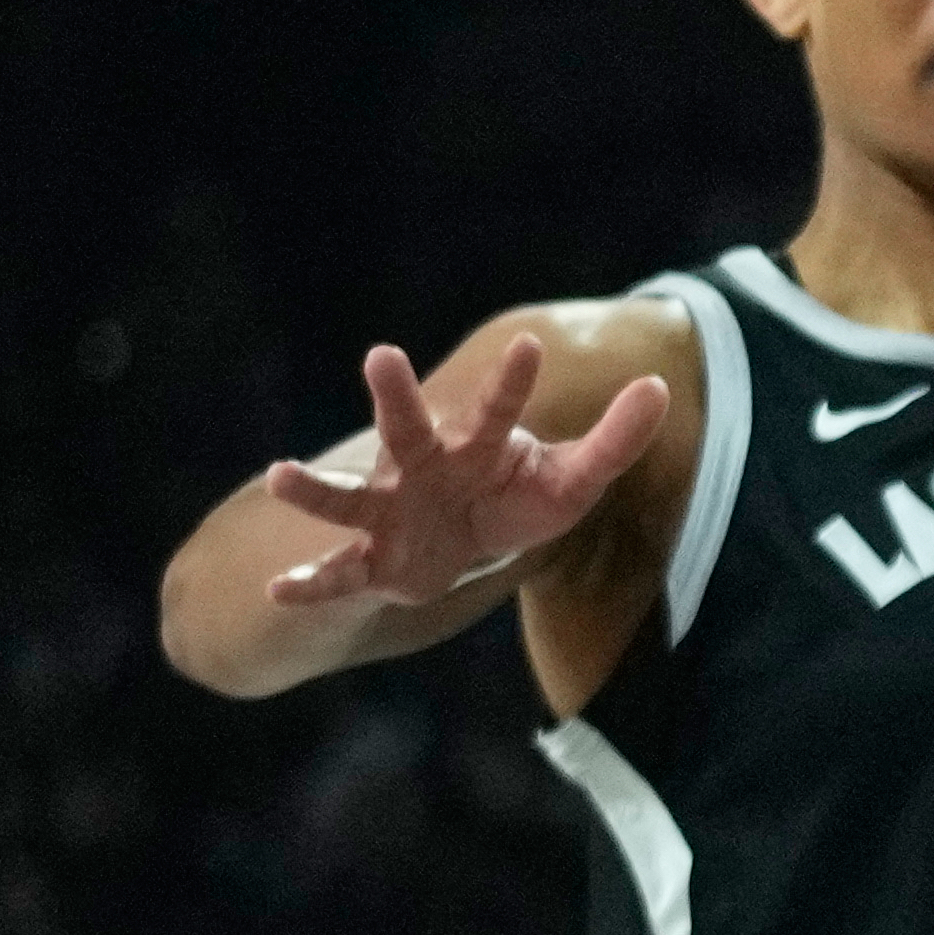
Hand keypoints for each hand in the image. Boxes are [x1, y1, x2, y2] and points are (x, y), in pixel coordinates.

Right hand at [261, 336, 666, 608]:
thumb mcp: (572, 480)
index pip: (499, 409)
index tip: (531, 344)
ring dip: (314, 489)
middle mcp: (421, 469)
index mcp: (475, 446)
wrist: (459, 554)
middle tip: (381, 354)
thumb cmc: (513, 502)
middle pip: (407, 428)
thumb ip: (614, 440)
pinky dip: (308, 583)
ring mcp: (388, 513)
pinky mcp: (371, 561)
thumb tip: (657, 386)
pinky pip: (336, 574)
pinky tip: (278, 590)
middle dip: (395, 395)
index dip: (514, 381)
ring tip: (276, 475)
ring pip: (346, 499)